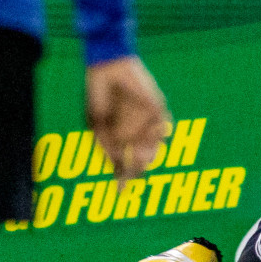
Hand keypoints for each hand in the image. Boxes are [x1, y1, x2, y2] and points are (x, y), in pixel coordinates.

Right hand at [85, 56, 171, 182]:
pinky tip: (150, 133)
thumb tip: (117, 170)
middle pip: (144, 158)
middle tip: (132, 174)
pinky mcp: (158, 107)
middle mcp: (138, 132)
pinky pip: (163, 125)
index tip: (120, 193)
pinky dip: (157, 133)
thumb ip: (107, 146)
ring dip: (147, 154)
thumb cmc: (97, 95)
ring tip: (138, 156)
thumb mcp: (97, 125)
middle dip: (138, 168)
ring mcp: (149, 120)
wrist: (106, 68)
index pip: (128, 162)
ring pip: (155, 145)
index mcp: (122, 137)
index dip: (125, 177)